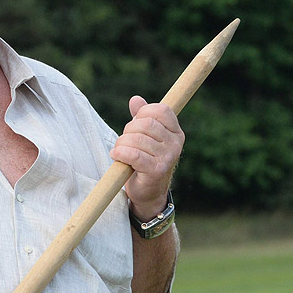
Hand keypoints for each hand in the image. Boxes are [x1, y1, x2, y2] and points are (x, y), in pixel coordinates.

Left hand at [110, 96, 184, 219]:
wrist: (148, 192)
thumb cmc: (145, 161)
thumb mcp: (144, 136)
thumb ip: (141, 117)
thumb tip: (135, 99)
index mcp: (176, 132)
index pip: (161, 110)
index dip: (143, 113)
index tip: (135, 125)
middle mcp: (175, 144)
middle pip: (146, 124)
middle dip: (128, 130)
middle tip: (124, 142)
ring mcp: (168, 157)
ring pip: (137, 139)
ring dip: (122, 144)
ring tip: (120, 151)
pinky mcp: (157, 170)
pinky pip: (134, 155)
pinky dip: (121, 153)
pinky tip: (116, 155)